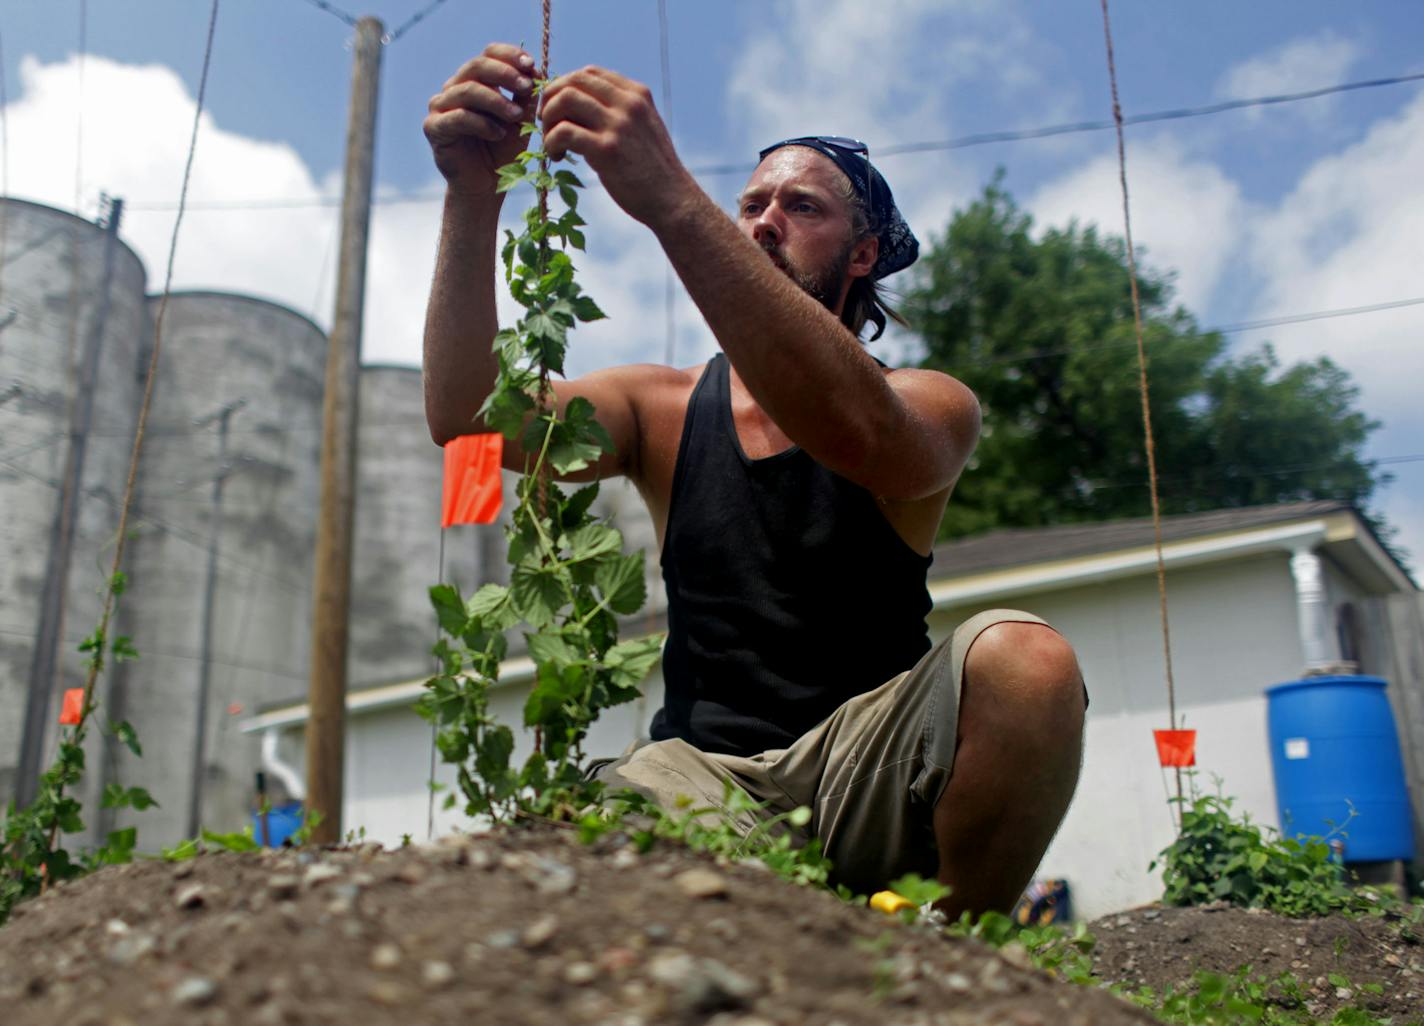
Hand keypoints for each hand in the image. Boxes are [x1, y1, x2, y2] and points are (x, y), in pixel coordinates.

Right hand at [424, 44, 537, 194]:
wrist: (485, 186)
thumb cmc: (502, 151)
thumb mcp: (520, 120)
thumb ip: (524, 97)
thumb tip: (535, 70)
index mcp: (474, 80)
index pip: (488, 54)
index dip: (509, 56)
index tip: (532, 65)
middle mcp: (453, 88)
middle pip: (476, 66)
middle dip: (505, 74)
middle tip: (527, 87)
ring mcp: (440, 106)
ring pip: (467, 90)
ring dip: (497, 101)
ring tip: (517, 117)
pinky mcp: (433, 127)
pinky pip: (458, 117)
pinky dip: (482, 123)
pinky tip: (498, 134)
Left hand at [541, 66, 694, 226]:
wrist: (673, 200)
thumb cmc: (654, 170)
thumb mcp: (643, 128)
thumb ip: (619, 112)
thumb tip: (580, 107)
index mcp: (637, 94)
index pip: (589, 73)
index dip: (564, 87)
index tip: (559, 111)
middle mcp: (628, 103)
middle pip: (572, 81)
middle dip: (550, 100)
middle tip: (547, 126)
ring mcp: (618, 124)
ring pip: (564, 100)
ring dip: (547, 120)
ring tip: (552, 144)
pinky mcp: (607, 149)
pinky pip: (564, 132)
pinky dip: (550, 142)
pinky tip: (555, 156)